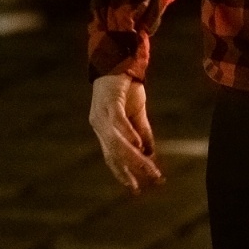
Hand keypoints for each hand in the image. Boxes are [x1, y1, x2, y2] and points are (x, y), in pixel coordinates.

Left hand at [88, 73, 163, 194]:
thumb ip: (142, 132)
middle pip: (114, 155)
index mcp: (104, 130)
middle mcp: (99, 125)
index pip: (112, 158)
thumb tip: (149, 153)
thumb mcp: (136, 112)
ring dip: (134, 158)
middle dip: (132, 171)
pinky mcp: (109, 101)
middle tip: (147, 184)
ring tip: (148, 169)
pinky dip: (128, 134)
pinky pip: (117, 122)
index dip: (123, 174)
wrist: (118, 57)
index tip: (136, 190)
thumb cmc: (126, 86)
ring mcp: (102, 114)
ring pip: (117, 143)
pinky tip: (138, 145)